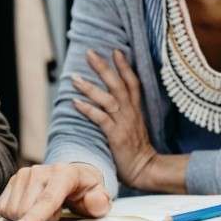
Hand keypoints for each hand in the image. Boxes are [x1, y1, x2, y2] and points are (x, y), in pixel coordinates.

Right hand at [0, 163, 110, 220]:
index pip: (47, 199)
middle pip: (25, 209)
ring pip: (12, 210)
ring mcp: (24, 174)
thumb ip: (100, 202)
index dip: (35, 216)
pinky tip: (30, 207)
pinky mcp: (13, 180)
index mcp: (64, 174)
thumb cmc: (86, 191)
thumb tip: (95, 201)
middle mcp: (40, 170)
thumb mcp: (99, 197)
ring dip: (26, 217)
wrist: (74, 176)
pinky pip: (2, 208)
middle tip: (55, 214)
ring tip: (44, 210)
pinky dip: (14, 214)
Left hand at [72, 49, 157, 189]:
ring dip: (90, 87)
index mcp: (136, 109)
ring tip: (74, 78)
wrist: (146, 169)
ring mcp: (123, 123)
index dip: (125, 66)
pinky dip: (88, 109)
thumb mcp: (134, 127)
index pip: (132, 82)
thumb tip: (112, 105)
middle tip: (89, 53)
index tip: (116, 51)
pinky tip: (75, 102)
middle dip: (104, 67)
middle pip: (118, 84)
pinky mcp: (116, 135)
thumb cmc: (137, 150)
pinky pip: (101, 118)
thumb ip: (125, 114)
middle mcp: (130, 112)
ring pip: (108, 98)